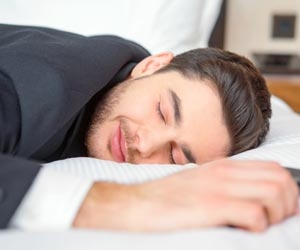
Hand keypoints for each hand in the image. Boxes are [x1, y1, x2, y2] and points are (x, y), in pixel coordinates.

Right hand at [72, 159, 298, 231]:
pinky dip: (259, 226)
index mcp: (224, 166)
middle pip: (281, 180)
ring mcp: (217, 188)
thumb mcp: (200, 182)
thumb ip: (226, 184)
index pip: (273, 169)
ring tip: (260, 226)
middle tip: (274, 220)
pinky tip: (244, 230)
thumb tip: (252, 196)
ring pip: (275, 195)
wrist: (137, 204)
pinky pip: (255, 214)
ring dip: (276, 215)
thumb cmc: (168, 198)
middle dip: (288, 204)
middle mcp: (224, 173)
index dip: (287, 190)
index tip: (280, 209)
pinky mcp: (210, 207)